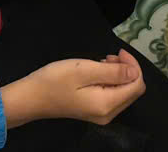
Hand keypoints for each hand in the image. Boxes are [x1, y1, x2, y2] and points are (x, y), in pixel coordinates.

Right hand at [0, 50, 144, 128]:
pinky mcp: (93, 110)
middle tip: (109, 56)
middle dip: (126, 69)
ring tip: (101, 61)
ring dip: (118, 73)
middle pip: (132, 89)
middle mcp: (108, 114)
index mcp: (108, 104)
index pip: (137, 85)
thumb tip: (135, 71)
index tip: (118, 52)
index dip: (133, 65)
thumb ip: (113, 72)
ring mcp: (101, 114)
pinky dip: (109, 80)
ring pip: (123, 91)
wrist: (31, 97)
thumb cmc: (56, 80)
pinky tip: (96, 70)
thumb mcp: (85, 70)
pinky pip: (112, 94)